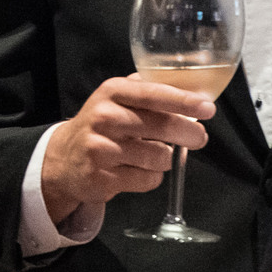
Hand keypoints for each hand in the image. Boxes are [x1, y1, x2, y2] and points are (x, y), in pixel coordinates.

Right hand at [39, 74, 213, 220]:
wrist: (64, 158)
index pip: (152, 93)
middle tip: (198, 137)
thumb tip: (196, 92)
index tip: (207, 107)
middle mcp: (104, 117)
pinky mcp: (102, 177)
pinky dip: (151, 177)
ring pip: (159, 157)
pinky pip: (148, 180)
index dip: (183, 101)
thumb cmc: (102, 125)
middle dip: (189, 133)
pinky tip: (137, 169)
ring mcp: (101, 148)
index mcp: (112, 92)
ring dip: (164, 158)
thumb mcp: (118, 98)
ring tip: (151, 154)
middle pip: (162, 126)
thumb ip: (151, 91)